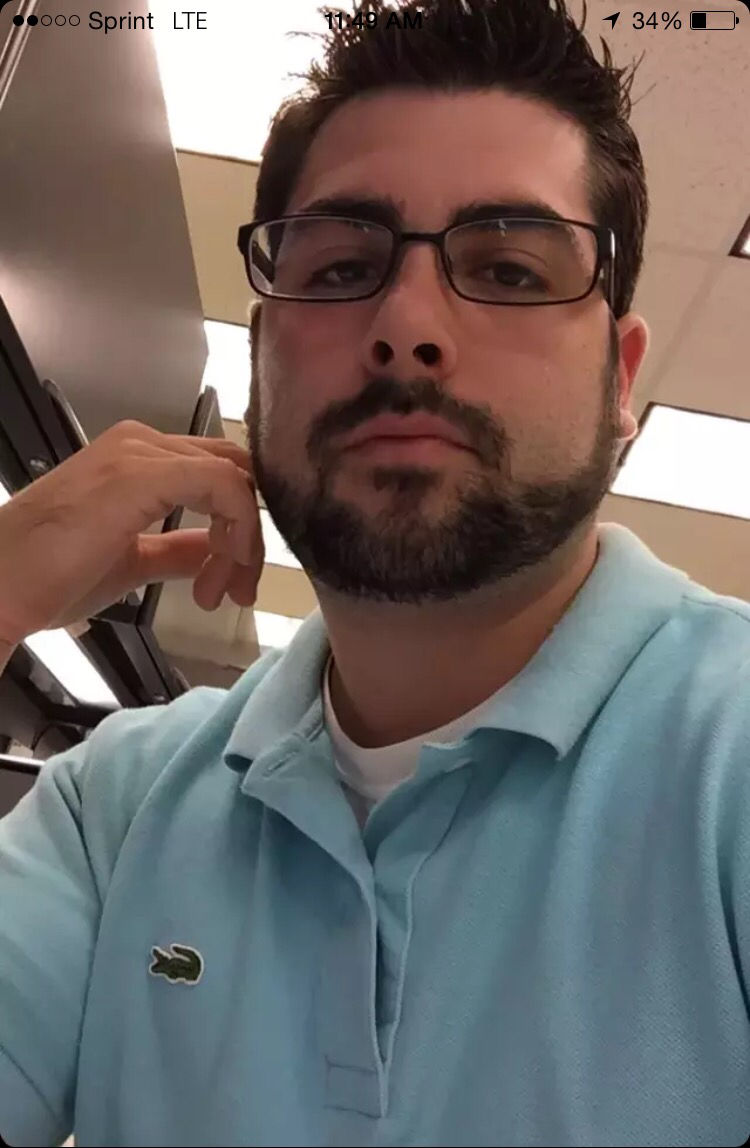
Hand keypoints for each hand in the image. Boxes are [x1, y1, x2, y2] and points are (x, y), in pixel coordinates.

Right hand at [0, 419, 264, 645]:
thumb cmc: (47, 576)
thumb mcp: (132, 561)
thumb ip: (176, 549)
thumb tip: (214, 549)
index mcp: (137, 457)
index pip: (219, 475)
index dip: (240, 529)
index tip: (228, 585)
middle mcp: (142, 443)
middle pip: (235, 474)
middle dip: (248, 538)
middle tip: (236, 591)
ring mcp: (140, 454)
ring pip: (236, 481)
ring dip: (243, 545)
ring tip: (217, 593)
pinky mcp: (141, 474)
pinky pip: (223, 486)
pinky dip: (237, 532)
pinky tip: (217, 574)